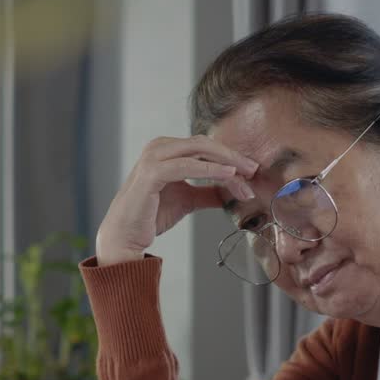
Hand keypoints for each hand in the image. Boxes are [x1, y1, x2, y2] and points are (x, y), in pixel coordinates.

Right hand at [95, 136, 258, 265]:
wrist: (125, 235)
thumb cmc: (150, 216)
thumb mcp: (187, 200)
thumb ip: (207, 192)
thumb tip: (232, 190)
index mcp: (166, 150)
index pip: (204, 147)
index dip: (230, 156)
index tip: (251, 172)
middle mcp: (158, 147)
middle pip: (204, 144)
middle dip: (232, 156)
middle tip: (254, 169)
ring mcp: (153, 157)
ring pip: (198, 151)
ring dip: (225, 163)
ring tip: (245, 176)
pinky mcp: (151, 173)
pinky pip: (186, 166)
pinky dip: (209, 169)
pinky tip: (228, 174)